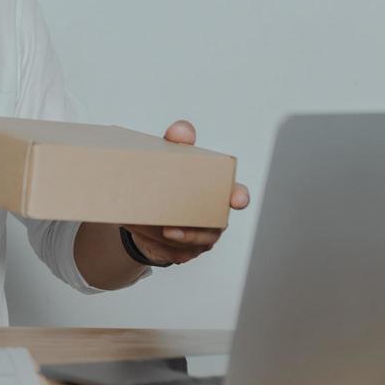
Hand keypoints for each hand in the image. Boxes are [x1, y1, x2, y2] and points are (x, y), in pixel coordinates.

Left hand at [121, 119, 250, 266]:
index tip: (236, 198)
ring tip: (155, 229)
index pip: (236, 194)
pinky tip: (146, 235)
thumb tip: (181, 131)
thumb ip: (178, 142)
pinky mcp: (184, 252)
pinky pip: (173, 252)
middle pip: (211, 228)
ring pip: (189, 242)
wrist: (147, 210)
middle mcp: (214, 217)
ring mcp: (201, 238)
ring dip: (170, 237)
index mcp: (217, 193)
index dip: (239, 196)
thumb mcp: (170, 157)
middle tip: (170, 229)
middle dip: (193, 231)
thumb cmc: (169, 182)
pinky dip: (157, 245)